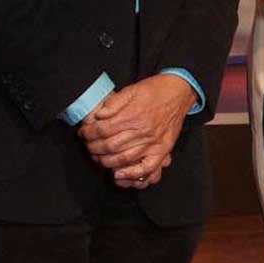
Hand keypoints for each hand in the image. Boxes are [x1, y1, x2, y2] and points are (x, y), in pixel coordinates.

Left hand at [79, 74, 195, 187]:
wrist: (179, 91)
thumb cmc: (155, 90)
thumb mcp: (131, 89)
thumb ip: (114, 102)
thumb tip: (99, 115)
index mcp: (133, 115)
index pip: (103, 129)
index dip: (89, 133)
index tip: (84, 133)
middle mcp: (142, 131)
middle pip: (110, 146)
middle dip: (93, 148)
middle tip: (88, 145)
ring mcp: (153, 142)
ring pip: (123, 158)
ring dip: (105, 161)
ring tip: (98, 157)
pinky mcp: (162, 150)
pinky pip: (146, 167)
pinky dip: (132, 173)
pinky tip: (119, 174)